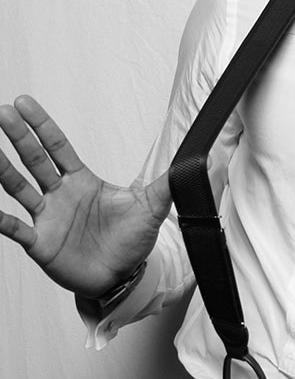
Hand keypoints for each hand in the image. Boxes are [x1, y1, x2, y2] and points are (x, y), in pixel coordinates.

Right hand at [0, 96, 171, 297]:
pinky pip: (16, 229)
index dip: (42, 126)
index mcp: (82, 181)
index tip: (24, 103)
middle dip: (18, 137)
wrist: (123, 276)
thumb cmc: (132, 241)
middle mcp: (60, 195)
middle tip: (2, 114)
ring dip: (3, 169)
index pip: (58, 147)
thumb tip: (193, 161)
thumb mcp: (152, 207)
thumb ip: (165, 183)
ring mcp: (47, 218)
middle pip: (35, 160)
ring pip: (19, 188)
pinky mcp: (41, 243)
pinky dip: (2, 220)